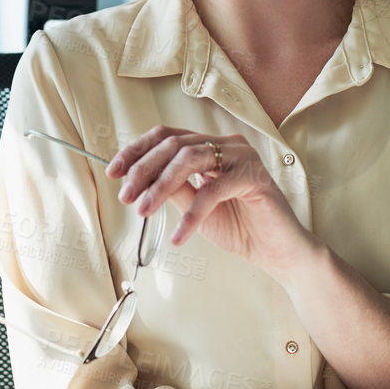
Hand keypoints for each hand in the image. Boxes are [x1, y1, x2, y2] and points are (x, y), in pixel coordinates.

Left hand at [106, 126, 314, 277]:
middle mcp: (227, 144)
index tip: (113, 171)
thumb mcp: (194, 206)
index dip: (137, 150)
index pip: (166, 136)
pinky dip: (192, 214)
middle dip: (144, 169)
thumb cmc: (239, 227)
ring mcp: (243, 157)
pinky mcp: (255, 177)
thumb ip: (172, 188)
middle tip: (126, 196)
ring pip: (190, 158)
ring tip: (144, 210)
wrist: (276, 252)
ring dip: (161, 185)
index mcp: (210, 146)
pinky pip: (214, 190)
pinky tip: (180, 235)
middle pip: (174, 144)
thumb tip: (136, 180)